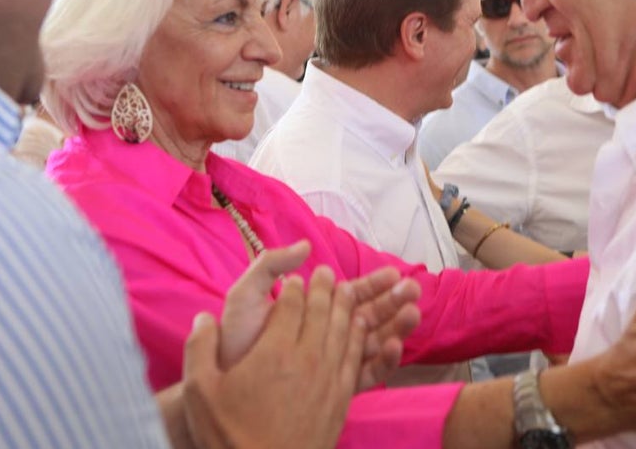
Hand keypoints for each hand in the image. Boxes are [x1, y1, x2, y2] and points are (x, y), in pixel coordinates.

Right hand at [181, 266, 367, 448]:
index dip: (295, 288)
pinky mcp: (341, 399)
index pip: (291, 307)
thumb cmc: (228, 435)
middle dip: (325, 289)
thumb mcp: (200, 391)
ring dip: (347, 307)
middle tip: (327, 273)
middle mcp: (307, 359)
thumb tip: (203, 317)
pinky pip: (355, 357)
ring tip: (348, 290)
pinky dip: (359, 336)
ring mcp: (328, 379)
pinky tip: (360, 328)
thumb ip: (199, 348)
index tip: (297, 278)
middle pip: (322, 313)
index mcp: (274, 351)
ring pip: (344, 331)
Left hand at [219, 241, 421, 390]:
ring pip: (373, 342)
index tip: (394, 272)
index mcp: (311, 312)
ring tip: (412, 314)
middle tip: (414, 290)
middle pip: (368, 315)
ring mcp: (331, 363)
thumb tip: (306, 246)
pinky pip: (365, 374)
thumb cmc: (233, 340)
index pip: (349, 294)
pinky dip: (383, 361)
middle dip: (393, 301)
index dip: (373, 283)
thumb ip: (271, 265)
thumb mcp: (247, 294)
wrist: (221, 386)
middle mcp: (325, 337)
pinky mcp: (335, 389)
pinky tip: (394, 347)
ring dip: (395, 327)